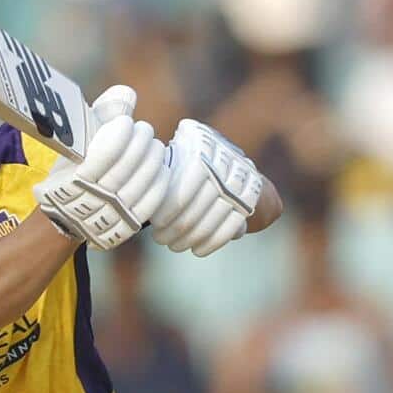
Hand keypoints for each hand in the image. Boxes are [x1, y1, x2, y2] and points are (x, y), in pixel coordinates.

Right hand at [32, 85, 168, 250]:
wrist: (65, 216)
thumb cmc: (73, 168)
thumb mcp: (77, 140)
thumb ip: (101, 113)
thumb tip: (129, 92)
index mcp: (73, 176)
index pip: (107, 151)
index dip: (122, 132)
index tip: (125, 122)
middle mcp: (90, 199)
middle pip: (128, 165)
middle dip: (142, 141)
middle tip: (144, 130)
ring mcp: (109, 215)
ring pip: (142, 182)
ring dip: (154, 158)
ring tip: (154, 146)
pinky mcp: (125, 227)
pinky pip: (151, 203)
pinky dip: (160, 182)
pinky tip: (161, 167)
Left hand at [149, 118, 266, 257]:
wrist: (231, 164)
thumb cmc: (185, 162)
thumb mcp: (172, 154)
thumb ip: (159, 172)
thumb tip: (141, 202)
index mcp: (202, 141)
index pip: (188, 180)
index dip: (171, 204)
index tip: (156, 223)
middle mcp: (227, 156)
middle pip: (201, 201)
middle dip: (177, 226)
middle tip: (160, 239)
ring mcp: (242, 177)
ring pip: (215, 215)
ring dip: (192, 236)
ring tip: (174, 246)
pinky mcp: (252, 196)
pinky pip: (233, 224)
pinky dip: (214, 241)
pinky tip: (198, 251)